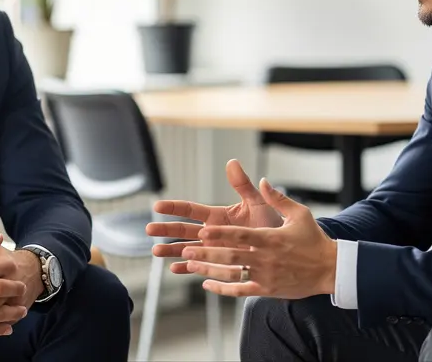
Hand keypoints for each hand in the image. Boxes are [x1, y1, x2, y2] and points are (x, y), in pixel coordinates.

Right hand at [147, 159, 283, 274]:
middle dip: (165, 230)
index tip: (157, 206)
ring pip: (187, 249)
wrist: (283, 249)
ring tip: (155, 251)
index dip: (174, 208)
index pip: (191, 210)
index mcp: (218, 216)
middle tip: (148, 230)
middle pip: (183, 230)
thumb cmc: (272, 224)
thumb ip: (243, 185)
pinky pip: (200, 267)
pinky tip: (175, 269)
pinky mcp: (220, 264)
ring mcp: (214, 249)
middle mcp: (212, 232)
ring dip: (172, 250)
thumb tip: (232, 162)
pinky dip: (188, 269)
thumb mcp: (257, 203)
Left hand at [181, 177, 337, 298]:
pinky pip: (240, 290)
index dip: (221, 234)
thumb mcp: (300, 214)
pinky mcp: (267, 289)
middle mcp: (265, 257)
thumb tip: (262, 180)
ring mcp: (265, 275)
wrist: (330, 269)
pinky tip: (207, 284)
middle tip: (185, 249)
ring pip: (231, 274)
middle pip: (231, 255)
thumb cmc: (314, 239)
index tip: (204, 231)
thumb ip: (277, 198)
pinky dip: (222, 289)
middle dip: (207, 253)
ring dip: (209, 270)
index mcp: (270, 238)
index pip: (241, 235)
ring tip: (189, 265)